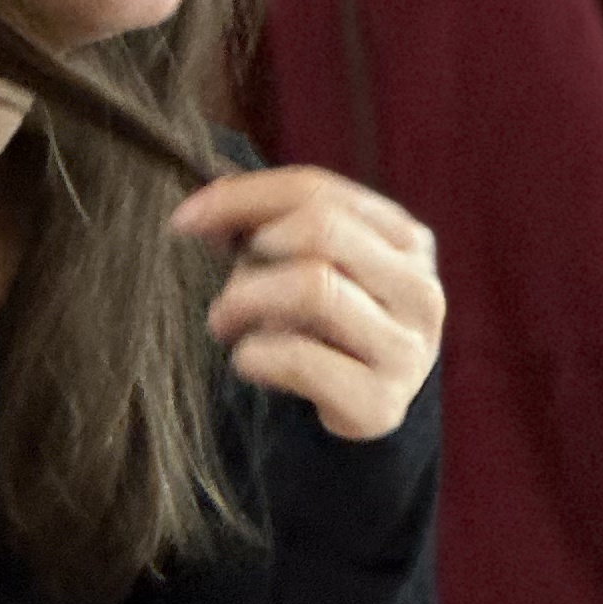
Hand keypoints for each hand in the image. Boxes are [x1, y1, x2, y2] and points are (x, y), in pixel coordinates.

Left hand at [170, 162, 441, 437]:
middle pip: (320, 231)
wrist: (360, 413)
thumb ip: (265, 228)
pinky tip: (250, 363)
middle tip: (223, 296)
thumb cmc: (322, 329)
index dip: (241, 198)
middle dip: (252, 257)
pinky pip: (298, 358)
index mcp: (404, 240)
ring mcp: (407, 348)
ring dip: (247, 303)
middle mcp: (419, 289)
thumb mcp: (306, 267)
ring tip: (226, 325)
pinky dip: (254, 355)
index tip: (184, 219)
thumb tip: (201, 212)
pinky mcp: (381, 403)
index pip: (316, 190)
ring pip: (314, 288)